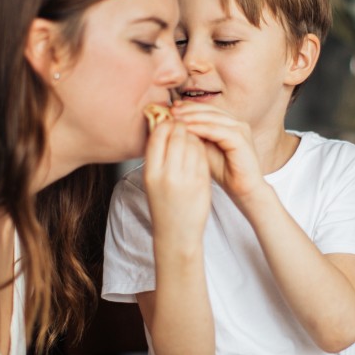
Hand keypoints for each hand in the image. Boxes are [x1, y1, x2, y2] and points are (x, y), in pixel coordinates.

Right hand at [142, 119, 210, 253]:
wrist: (177, 233)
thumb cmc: (164, 204)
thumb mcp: (152, 180)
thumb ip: (157, 156)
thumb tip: (163, 125)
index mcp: (151, 172)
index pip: (158, 135)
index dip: (165, 123)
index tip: (169, 121)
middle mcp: (168, 175)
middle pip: (177, 135)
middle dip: (182, 126)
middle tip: (183, 124)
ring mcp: (186, 179)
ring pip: (193, 143)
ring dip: (193, 135)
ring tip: (191, 136)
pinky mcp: (202, 182)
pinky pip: (203, 155)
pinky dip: (201, 147)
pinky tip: (199, 148)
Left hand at [170, 102, 265, 202]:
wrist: (243, 190)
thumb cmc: (225, 172)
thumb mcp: (205, 150)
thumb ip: (195, 136)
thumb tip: (175, 125)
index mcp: (229, 124)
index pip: (207, 109)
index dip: (189, 107)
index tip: (171, 108)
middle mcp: (236, 123)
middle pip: (209, 109)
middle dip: (189, 109)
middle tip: (171, 111)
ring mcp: (240, 129)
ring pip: (212, 117)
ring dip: (192, 117)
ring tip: (176, 119)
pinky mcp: (241, 139)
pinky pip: (217, 130)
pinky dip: (201, 128)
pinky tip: (187, 129)